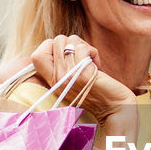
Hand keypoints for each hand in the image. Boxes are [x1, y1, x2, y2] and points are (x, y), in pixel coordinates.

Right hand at [12, 35, 135, 123]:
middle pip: (57, 41)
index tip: (67, 54)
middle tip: (83, 57)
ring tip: (91, 62)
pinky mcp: (83, 75)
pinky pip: (83, 49)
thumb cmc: (97, 90)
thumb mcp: (73, 78)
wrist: (114, 108)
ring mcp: (69, 77)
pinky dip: (93, 52)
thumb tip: (62, 42)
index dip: (51, 46)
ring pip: (70, 41)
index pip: (36, 55)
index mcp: (52, 80)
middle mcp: (57, 79)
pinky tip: (97, 65)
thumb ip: (64, 64)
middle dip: (73, 42)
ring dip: (84, 47)